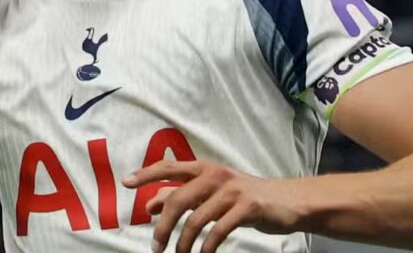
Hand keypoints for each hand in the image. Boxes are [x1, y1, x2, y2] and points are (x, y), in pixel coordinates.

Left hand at [122, 161, 300, 252]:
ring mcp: (232, 190)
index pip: (169, 167)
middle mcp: (215, 175)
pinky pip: (218, 230)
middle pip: (178, 200)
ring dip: (183, 243)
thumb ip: (181, 195)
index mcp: (204, 168)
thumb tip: (150, 204)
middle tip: (156, 247)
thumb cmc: (242, 197)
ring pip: (195, 219)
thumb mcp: (210, 193)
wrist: (286, 201)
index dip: (147, 174)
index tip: (127, 183)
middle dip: (163, 227)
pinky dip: (206, 247)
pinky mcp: (247, 206)